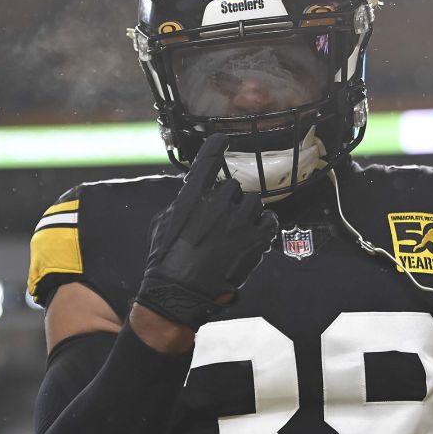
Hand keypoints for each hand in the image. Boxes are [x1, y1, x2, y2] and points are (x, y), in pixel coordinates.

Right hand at [136, 134, 278, 329]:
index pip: (207, 161)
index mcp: (191, 198)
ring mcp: (237, 222)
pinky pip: (269, 221)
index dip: (216, 147)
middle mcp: (216, 205)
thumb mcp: (163, 224)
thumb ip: (182, 204)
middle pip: (233, 186)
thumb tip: (193, 195)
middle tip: (223, 220)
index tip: (222, 139)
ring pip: (254, 202)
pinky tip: (257, 234)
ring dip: (248, 213)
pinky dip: (265, 226)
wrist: (178, 294)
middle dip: (230, 201)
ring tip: (239, 231)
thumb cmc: (165, 261)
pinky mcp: (254, 240)